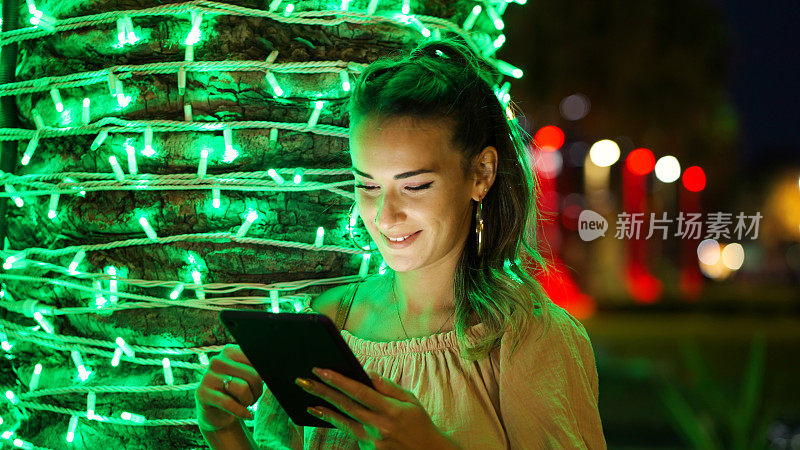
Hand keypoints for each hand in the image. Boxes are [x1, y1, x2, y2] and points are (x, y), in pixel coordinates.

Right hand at [195, 344, 263, 431]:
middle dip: (258, 391)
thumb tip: (275, 370)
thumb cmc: (236, 392)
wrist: (215, 413)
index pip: (257, 361)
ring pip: (243, 389)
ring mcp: (208, 376)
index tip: (261, 384)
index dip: (264, 377)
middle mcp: (217, 360)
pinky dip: (241, 411)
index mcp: (230, 351)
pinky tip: (246, 415)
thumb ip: (257, 370)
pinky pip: (228, 403)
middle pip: (253, 376)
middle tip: (253, 398)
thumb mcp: (247, 376)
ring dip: (249, 401)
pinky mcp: (202, 393)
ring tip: (246, 404)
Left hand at [296, 368, 458, 449]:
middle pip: (346, 406)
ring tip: (307, 397)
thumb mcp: (410, 400)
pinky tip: (320, 412)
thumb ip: (388, 387)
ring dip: (323, 407)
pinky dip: (334, 420)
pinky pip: (348, 431)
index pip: (360, 392)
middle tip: (303, 380)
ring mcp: (372, 441)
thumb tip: (367, 373)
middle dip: (323, 391)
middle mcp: (379, 426)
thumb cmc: (419, 423)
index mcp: (391, 410)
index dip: (339, 381)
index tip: (321, 370)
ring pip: (342, 421)